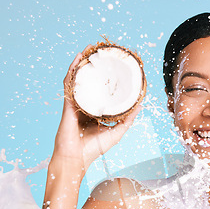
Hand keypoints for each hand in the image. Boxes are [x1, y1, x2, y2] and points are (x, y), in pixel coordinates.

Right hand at [52, 45, 140, 175]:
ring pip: (81, 79)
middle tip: (107, 55)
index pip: (105, 93)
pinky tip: (80, 58)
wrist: (74, 159)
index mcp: (96, 112)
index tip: (121, 70)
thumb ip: (127, 119)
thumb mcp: (117, 132)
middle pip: (93, 82)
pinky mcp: (68, 102)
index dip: (111, 81)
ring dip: (86, 63)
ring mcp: (77, 102)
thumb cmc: (93, 149)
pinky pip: (70, 82)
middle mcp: (86, 105)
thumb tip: (140, 105)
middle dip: (99, 68)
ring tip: (92, 49)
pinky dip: (74, 69)